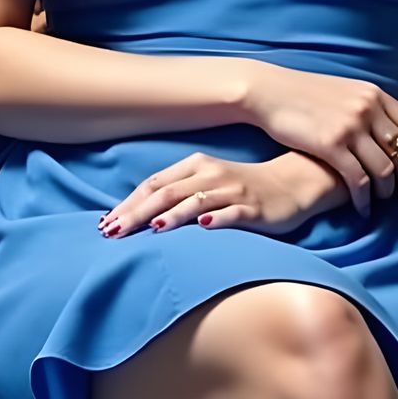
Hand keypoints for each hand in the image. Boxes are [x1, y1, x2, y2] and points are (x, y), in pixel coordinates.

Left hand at [99, 151, 344, 239]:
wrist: (292, 184)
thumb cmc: (242, 187)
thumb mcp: (206, 183)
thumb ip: (176, 195)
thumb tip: (137, 218)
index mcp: (195, 167)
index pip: (153, 184)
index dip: (128, 203)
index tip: (105, 224)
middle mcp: (210, 175)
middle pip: (166, 193)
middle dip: (138, 213)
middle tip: (115, 232)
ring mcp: (233, 191)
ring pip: (196, 201)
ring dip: (172, 215)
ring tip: (151, 229)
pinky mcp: (254, 208)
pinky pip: (233, 213)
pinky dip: (216, 218)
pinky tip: (202, 227)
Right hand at [235, 61, 397, 216]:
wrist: (268, 91)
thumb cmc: (304, 95)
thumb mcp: (346, 91)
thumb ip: (370, 107)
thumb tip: (391, 128)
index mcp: (375, 95)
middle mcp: (368, 109)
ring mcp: (350, 126)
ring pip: (386, 170)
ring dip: (388, 192)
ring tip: (382, 204)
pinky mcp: (330, 145)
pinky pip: (359, 180)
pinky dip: (364, 199)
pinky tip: (362, 208)